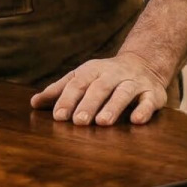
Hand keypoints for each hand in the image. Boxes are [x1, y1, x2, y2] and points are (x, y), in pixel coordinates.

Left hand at [29, 52, 169, 126]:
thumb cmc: (104, 77)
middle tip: (78, 122)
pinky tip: (136, 121)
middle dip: (88, 104)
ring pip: (123, 93)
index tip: (58, 116)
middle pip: (100, 88)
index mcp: (92, 71)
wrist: (144, 63)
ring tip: (102, 122)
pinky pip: (149, 101)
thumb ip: (59, 90)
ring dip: (113, 107)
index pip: (77, 84)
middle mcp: (113, 74)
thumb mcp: (82, 78)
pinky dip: (144, 110)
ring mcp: (134, 83)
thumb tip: (33, 103)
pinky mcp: (153, 93)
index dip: (67, 99)